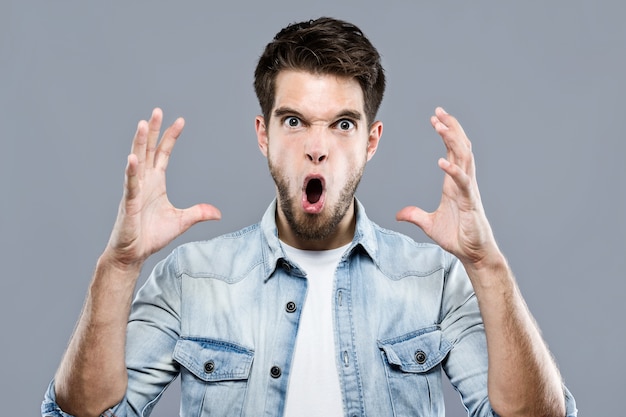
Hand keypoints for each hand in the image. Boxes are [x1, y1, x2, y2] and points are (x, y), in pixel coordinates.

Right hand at [104, 108, 220, 268]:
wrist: (133, 254)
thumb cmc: (151, 235)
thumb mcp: (181, 221)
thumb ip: (198, 213)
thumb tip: (217, 213)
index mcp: (155, 183)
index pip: (163, 154)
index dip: (170, 137)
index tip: (180, 121)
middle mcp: (144, 182)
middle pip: (148, 150)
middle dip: (152, 130)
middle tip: (157, 111)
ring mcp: (135, 191)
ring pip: (137, 161)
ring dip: (139, 142)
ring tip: (142, 124)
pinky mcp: (129, 204)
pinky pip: (131, 185)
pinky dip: (131, 171)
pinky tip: (133, 158)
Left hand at [396, 107, 497, 267]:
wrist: (473, 254)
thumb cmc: (458, 237)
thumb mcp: (429, 224)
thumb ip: (415, 215)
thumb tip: (399, 214)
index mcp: (453, 183)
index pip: (452, 151)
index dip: (446, 133)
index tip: (435, 118)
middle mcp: (463, 182)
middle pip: (460, 148)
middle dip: (450, 128)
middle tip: (438, 112)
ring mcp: (468, 191)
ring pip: (464, 159)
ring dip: (453, 141)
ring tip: (441, 126)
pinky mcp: (471, 203)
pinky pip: (463, 183)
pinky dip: (453, 171)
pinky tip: (442, 161)